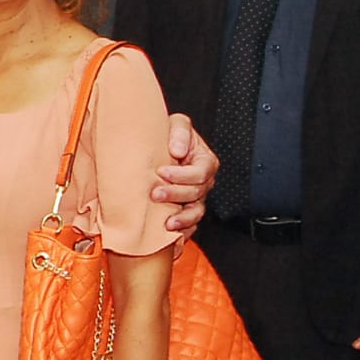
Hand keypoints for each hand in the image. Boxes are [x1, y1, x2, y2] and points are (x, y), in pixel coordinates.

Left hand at [153, 113, 217, 232]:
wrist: (159, 147)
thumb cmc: (170, 136)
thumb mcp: (177, 124)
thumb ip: (180, 132)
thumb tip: (178, 149)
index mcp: (204, 161)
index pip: (200, 172)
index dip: (182, 174)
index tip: (162, 171)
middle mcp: (203, 181)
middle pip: (196, 192)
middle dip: (176, 194)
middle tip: (156, 193)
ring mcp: (196, 197)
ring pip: (195, 212)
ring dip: (182, 218)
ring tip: (167, 222)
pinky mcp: (186, 210)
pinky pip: (190, 225)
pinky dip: (183, 231)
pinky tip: (172, 235)